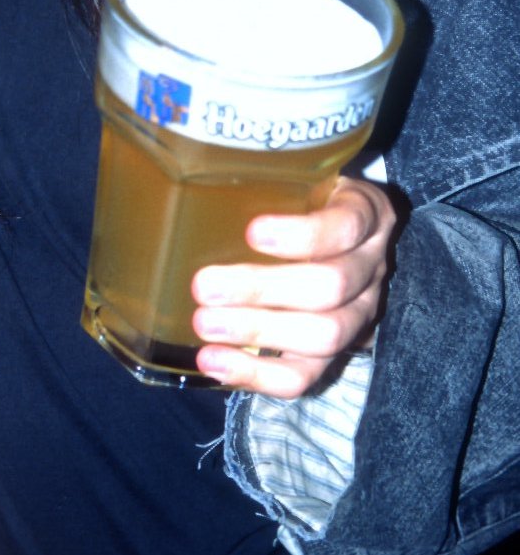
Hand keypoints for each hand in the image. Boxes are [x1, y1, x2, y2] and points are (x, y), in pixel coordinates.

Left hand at [189, 178, 396, 397]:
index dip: (304, 235)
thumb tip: (183, 187)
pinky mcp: (336, 354)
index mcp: (366, 214)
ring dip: (257, 331)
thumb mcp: (297, 178)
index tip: (252, 232)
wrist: (338, 239)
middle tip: (204, 286)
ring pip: (324, 335)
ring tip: (204, 323)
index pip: (347, 226)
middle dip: (262, 289)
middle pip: (331, 286)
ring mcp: (360, 314)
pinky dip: (257, 375)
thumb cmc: (302, 201)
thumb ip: (262, 180)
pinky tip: (213, 362)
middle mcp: (371, 266)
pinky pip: (306, 376)